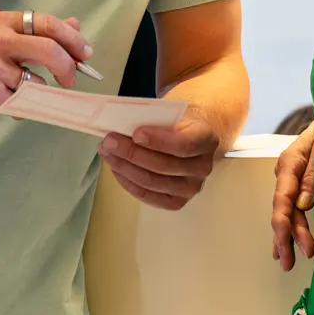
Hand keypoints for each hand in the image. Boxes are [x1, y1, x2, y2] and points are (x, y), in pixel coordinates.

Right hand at [0, 13, 90, 121]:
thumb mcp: (2, 34)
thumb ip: (38, 31)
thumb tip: (75, 25)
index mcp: (5, 23)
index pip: (48, 24)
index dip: (73, 39)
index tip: (85, 53)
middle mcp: (0, 42)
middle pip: (49, 50)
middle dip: (68, 66)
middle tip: (72, 78)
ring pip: (37, 82)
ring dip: (39, 90)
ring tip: (21, 88)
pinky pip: (22, 103)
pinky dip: (22, 104)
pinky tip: (6, 98)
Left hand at [98, 106, 218, 209]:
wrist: (190, 137)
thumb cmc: (178, 123)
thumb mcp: (173, 113)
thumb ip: (154, 118)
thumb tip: (121, 125)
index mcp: (207, 139)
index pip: (184, 144)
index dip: (159, 141)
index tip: (135, 133)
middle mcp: (202, 167)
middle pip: (163, 165)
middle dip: (131, 153)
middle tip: (109, 141)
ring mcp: (191, 188)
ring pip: (152, 182)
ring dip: (124, 167)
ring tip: (107, 153)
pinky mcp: (176, 201)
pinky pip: (148, 196)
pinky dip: (128, 182)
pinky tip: (116, 168)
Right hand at [271, 122, 313, 270]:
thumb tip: (304, 204)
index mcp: (290, 161)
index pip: (282, 197)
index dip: (284, 222)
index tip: (287, 241)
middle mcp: (287, 172)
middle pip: (283, 208)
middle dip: (284, 236)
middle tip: (289, 261)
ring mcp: (292, 178)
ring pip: (288, 211)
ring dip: (288, 236)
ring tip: (288, 261)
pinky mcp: (301, 182)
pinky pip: (293, 207)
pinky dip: (290, 227)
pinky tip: (286, 244)